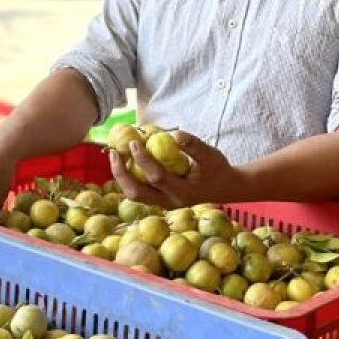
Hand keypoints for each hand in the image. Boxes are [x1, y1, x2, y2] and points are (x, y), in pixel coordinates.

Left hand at [108, 130, 240, 207]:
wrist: (224, 187)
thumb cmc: (217, 169)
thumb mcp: (211, 154)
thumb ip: (193, 145)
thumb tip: (173, 135)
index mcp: (183, 193)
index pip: (157, 177)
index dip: (143, 160)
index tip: (134, 142)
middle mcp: (170, 202)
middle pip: (137, 193)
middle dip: (121, 173)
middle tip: (114, 152)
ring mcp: (163, 204)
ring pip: (134, 195)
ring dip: (121, 176)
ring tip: (115, 156)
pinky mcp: (159, 201)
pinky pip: (138, 191)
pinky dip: (129, 177)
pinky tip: (126, 161)